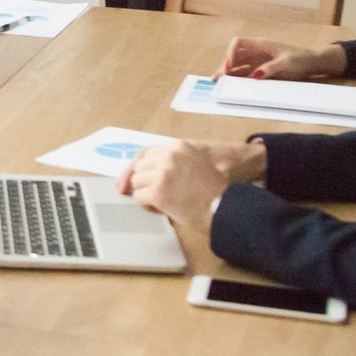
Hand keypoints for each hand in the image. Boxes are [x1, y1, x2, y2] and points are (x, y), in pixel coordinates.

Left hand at [119, 140, 264, 230]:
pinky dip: (147, 206)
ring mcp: (163, 173)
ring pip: (136, 182)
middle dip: (145, 182)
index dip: (136, 167)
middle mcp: (169, 156)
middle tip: (159, 195)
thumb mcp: (199, 161)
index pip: (146, 153)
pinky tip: (162, 209)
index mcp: (179, 146)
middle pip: (139, 168)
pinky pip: (139, 198)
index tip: (127, 178)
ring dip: (146, 194)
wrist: (228, 205)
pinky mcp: (159, 191)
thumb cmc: (219, 188)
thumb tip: (150, 170)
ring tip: (164, 203)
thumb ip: (176, 160)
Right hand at [218, 36, 345, 80]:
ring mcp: (258, 61)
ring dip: (228, 74)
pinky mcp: (261, 70)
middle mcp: (256, 51)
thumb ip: (270, 68)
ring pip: (238, 66)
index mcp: (261, 44)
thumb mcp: (287, 63)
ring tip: (219, 83)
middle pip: (234, 55)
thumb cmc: (301, 58)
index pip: (238, 43)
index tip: (229, 65)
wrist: (313, 62)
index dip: (231, 52)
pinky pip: (246, 73)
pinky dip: (238, 79)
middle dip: (224, 66)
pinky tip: (232, 86)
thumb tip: (254, 76)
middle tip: (217, 79)